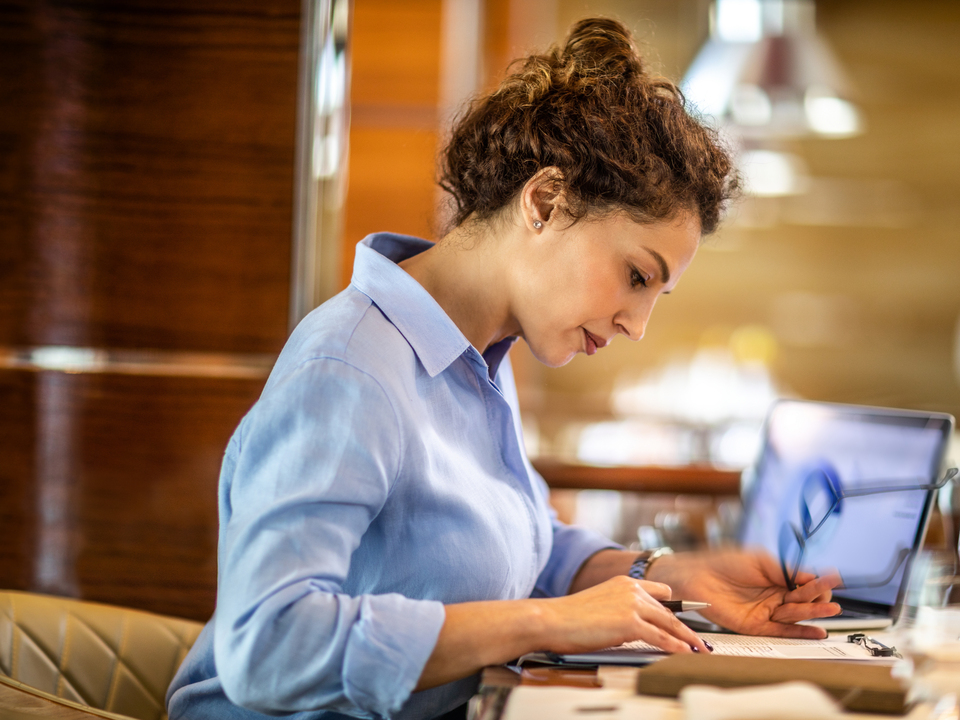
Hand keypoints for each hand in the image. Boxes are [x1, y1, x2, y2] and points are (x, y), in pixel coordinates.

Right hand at [539, 575, 710, 654]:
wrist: (553, 619)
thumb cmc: (570, 616)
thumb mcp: (600, 604)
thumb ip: (620, 610)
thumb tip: (632, 627)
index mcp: (624, 582)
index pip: (660, 592)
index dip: (674, 607)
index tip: (686, 616)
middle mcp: (631, 589)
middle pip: (669, 610)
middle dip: (686, 627)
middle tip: (699, 640)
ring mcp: (632, 605)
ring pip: (670, 623)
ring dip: (688, 639)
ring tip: (700, 649)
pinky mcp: (630, 623)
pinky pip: (661, 637)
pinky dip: (676, 646)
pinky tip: (685, 653)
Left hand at [646, 550, 840, 638]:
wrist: (697, 575)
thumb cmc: (724, 563)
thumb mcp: (760, 561)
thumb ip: (786, 570)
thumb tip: (812, 575)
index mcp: (776, 578)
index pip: (804, 584)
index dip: (817, 583)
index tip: (829, 580)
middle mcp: (773, 596)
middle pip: (802, 600)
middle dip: (819, 599)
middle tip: (833, 598)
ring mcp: (765, 611)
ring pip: (795, 615)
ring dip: (814, 614)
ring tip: (831, 610)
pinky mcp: (756, 625)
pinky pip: (781, 631)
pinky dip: (799, 632)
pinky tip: (816, 631)